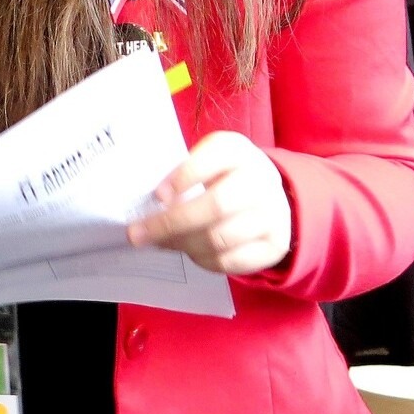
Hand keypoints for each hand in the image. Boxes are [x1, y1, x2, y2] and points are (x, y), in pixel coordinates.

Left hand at [126, 132, 292, 275]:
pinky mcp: (275, 245)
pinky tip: (189, 251)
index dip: (183, 178)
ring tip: (160, 242)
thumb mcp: (208, 160)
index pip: (212, 159)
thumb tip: (148, 205)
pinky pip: (230, 261)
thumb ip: (182, 173)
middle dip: (171, 223)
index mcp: (238, 151)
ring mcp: (273, 214)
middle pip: (216, 206)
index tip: (157, 196)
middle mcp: (261, 180)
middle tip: (138, 234)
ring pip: (219, 238)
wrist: (270, 194)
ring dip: (182, 244)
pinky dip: (202, 260)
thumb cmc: (225, 176)